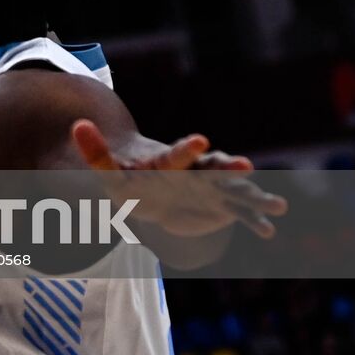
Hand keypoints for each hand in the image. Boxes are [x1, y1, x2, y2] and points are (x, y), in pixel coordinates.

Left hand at [72, 120, 287, 238]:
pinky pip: (240, 214)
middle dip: (228, 169)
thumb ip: (96, 152)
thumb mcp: (110, 172)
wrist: (150, 194)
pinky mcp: (222, 207)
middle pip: (213, 169)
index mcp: (170, 163)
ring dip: (254, 198)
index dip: (187, 148)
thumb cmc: (130, 182)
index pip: (177, 155)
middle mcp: (196, 172)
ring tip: (277, 206)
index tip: (201, 140)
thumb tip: (76, 124)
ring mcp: (212, 190)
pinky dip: (253, 221)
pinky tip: (268, 231)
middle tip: (246, 166)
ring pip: (235, 192)